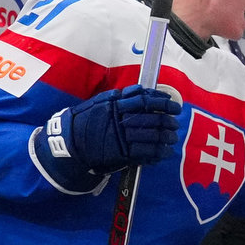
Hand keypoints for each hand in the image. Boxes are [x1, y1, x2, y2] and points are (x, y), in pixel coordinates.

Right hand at [33, 84, 179, 189]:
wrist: (70, 143)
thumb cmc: (86, 121)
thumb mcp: (100, 102)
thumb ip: (121, 96)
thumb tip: (141, 91)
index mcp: (115, 105)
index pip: (145, 100)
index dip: (162, 102)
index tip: (172, 104)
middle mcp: (120, 120)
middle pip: (153, 118)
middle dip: (168, 121)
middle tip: (175, 123)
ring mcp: (122, 137)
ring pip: (153, 135)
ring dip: (167, 137)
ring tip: (173, 137)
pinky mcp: (123, 154)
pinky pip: (147, 152)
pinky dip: (160, 152)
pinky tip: (166, 151)